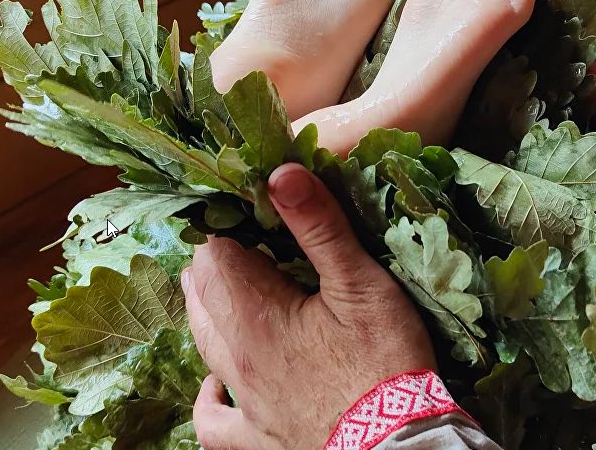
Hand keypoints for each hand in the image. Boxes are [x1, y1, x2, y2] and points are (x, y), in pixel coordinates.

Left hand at [183, 163, 435, 449]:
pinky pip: (211, 421)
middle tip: (257, 244)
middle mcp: (232, 357)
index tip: (257, 212)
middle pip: (200, 291)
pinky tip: (216, 384)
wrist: (396, 445)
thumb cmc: (384, 363)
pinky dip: (209, 396)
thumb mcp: (361, 285)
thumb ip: (318, 227)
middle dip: (219, 259)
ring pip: (199, 340)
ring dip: (211, 307)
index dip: (230, 224)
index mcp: (253, 315)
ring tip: (238, 289)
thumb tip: (280, 172)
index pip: (213, 252)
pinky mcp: (254, 438)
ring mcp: (241, 401)